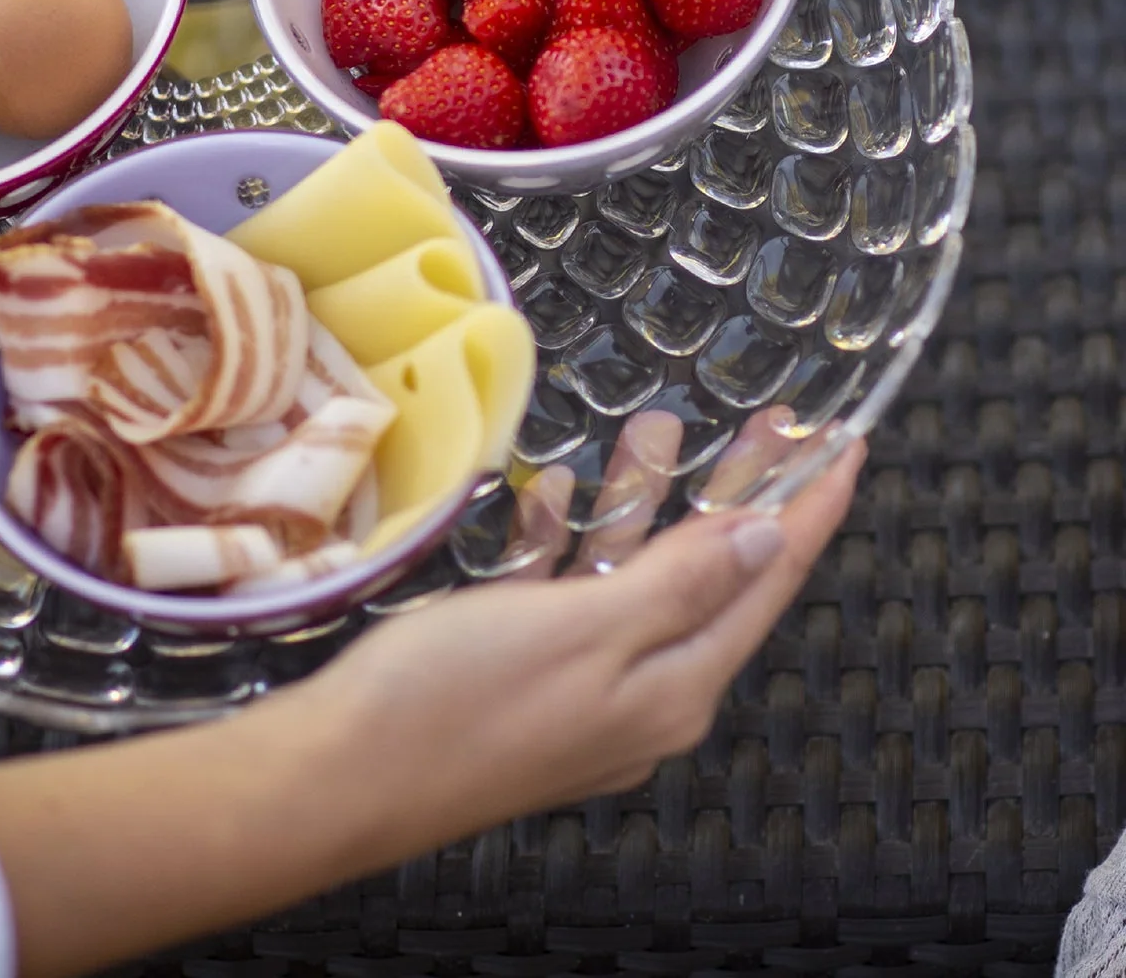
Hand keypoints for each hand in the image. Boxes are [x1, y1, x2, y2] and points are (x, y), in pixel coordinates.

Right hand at [0, 430, 863, 977]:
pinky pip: (565, 591)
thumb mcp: (585, 628)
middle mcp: (643, 689)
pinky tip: (550, 495)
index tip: (848, 446)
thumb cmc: (461, 700)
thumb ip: (682, 580)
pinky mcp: (521, 669)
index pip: (767, 580)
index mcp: (675, 685)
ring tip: (655, 425)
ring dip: (642, 500)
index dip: (809, 508)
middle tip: (773, 420)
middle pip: (711, 572)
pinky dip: (565, 540)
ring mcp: (580, 682)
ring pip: (633, 572)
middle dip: (738, 491)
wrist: (344, 772)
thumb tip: (771, 538)